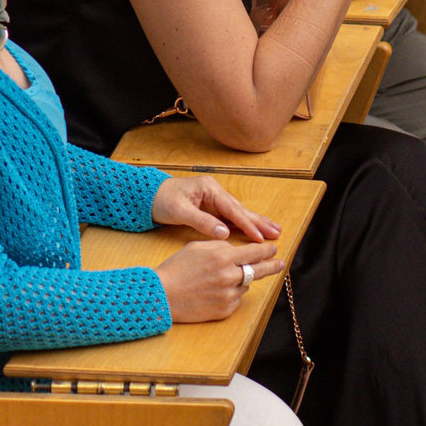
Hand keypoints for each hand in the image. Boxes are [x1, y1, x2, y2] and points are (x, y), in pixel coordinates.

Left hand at [152, 173, 280, 242]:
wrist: (147, 196)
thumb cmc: (162, 201)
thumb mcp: (180, 211)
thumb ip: (202, 222)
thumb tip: (224, 233)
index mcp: (210, 189)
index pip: (232, 209)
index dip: (247, 224)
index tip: (260, 236)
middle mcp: (215, 192)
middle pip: (240, 209)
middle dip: (259, 222)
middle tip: (277, 232)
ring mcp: (214, 200)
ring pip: (238, 214)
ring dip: (255, 223)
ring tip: (274, 230)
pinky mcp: (211, 208)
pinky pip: (231, 218)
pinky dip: (243, 225)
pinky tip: (254, 230)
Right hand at [156, 237, 280, 322]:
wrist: (163, 294)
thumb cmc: (177, 268)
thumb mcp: (197, 247)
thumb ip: (220, 246)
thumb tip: (235, 249)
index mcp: (222, 257)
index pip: (253, 252)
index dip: (266, 250)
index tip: (273, 248)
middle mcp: (229, 276)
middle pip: (259, 270)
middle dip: (272, 265)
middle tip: (280, 263)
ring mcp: (228, 295)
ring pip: (245, 285)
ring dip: (242, 280)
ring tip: (225, 278)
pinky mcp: (225, 310)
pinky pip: (236, 299)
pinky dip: (231, 294)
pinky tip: (216, 291)